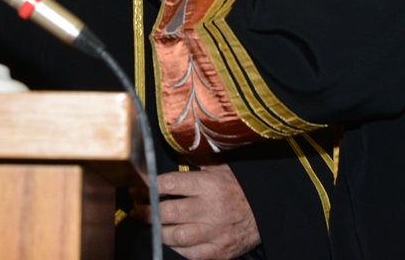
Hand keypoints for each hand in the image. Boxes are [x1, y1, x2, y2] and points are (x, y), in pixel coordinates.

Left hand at [138, 164, 261, 259]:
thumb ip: (197, 165)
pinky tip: (173, 241)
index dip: (149, 187)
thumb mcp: (221, 169)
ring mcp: (215, 232)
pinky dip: (178, 249)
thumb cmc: (239, 188)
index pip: (170, 184)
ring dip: (160, 232)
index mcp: (209, 184)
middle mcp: (211, 208)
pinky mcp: (219, 251)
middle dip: (147, 212)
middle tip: (138, 210)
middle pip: (168, 212)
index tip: (138, 188)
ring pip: (176, 236)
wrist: (266, 212)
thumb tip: (174, 155)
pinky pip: (190, 254)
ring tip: (153, 227)